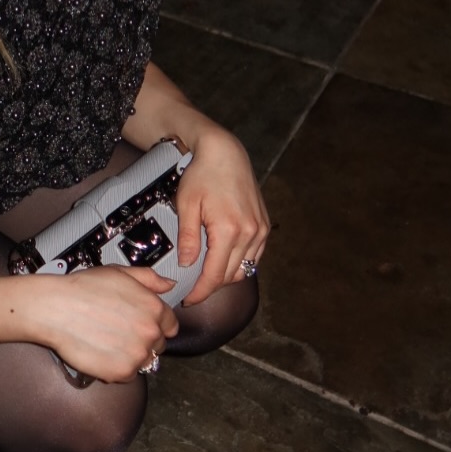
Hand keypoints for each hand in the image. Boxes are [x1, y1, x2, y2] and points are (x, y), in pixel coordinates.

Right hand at [28, 265, 180, 383]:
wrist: (56, 309)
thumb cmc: (82, 289)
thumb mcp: (119, 272)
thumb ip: (149, 278)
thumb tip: (168, 285)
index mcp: (154, 308)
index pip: (170, 324)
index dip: (155, 323)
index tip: (141, 323)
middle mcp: (150, 332)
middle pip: (158, 344)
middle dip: (143, 339)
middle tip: (120, 331)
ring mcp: (137, 354)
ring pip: (144, 361)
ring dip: (131, 354)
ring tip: (109, 341)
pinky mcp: (121, 372)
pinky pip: (128, 374)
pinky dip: (117, 367)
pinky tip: (102, 351)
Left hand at [174, 124, 269, 305]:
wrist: (224, 153)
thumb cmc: (202, 174)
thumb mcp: (186, 205)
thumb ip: (188, 237)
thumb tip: (187, 265)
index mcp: (229, 230)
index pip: (215, 275)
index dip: (201, 291)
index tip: (189, 299)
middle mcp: (249, 233)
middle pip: (230, 275)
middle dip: (211, 286)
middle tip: (193, 288)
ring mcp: (260, 230)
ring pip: (244, 268)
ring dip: (226, 276)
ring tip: (206, 275)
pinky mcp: (264, 225)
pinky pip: (254, 256)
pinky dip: (239, 263)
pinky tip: (223, 260)